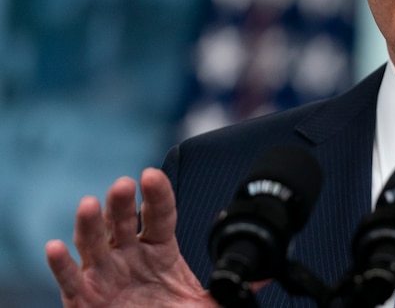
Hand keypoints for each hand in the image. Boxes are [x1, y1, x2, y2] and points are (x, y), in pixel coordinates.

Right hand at [45, 168, 216, 307]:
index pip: (159, 214)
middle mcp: (128, 253)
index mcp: (159, 247)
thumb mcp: (207, 302)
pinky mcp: (82, 295)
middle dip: (122, 202)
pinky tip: (54, 247)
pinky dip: (60, 264)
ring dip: (89, 223)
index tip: (153, 175)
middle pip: (123, 220)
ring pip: (93, 241)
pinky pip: (70, 278)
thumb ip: (230, 285)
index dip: (157, 195)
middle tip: (125, 184)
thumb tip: (264, 274)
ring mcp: (104, 271)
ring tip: (89, 203)